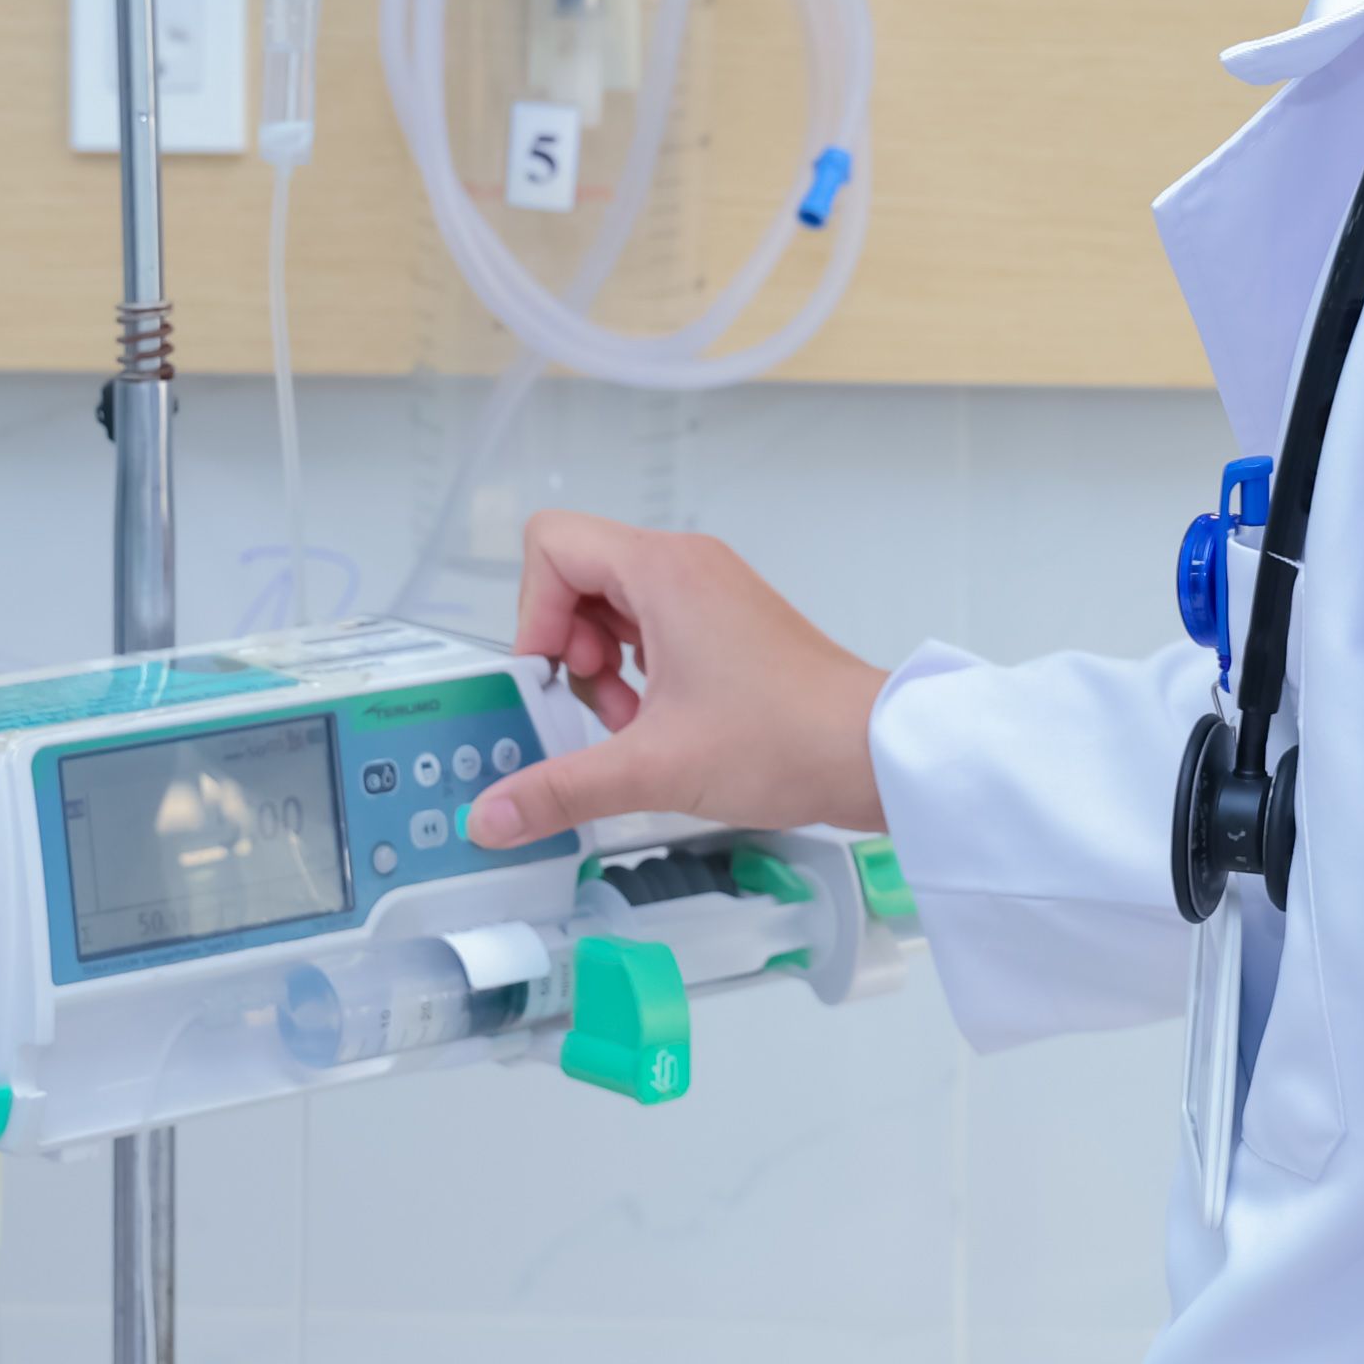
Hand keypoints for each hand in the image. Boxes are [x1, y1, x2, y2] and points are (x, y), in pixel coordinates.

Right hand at [468, 511, 890, 846]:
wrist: (873, 752)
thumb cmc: (781, 740)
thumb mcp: (652, 768)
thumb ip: (559, 789)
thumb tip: (490, 817)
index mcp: (663, 569)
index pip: (552, 546)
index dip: (533, 612)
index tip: (553, 677)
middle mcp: (685, 566)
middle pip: (578, 576)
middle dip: (568, 648)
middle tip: (598, 705)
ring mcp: (709, 593)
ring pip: (614, 607)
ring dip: (602, 667)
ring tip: (629, 723)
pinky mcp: (726, 624)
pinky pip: (651, 628)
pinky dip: (638, 672)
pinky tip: (657, 725)